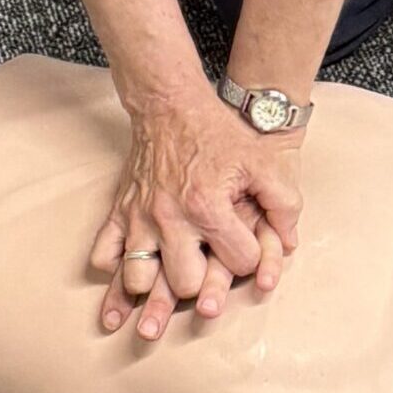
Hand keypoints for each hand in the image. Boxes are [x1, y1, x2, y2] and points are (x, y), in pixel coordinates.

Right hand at [89, 84, 302, 311]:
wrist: (170, 105)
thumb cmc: (217, 134)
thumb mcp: (262, 161)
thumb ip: (284, 202)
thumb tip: (290, 241)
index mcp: (208, 208)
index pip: (239, 263)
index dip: (251, 259)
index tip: (246, 248)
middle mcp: (170, 218)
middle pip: (185, 285)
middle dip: (202, 283)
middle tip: (208, 268)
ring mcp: (139, 217)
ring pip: (137, 280)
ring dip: (154, 287)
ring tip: (167, 284)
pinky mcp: (119, 212)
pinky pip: (103, 255)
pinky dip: (115, 267)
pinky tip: (130, 271)